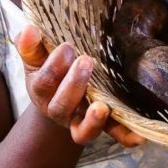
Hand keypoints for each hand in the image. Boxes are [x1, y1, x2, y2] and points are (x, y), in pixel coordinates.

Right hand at [16, 25, 144, 147]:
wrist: (60, 96)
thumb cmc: (50, 70)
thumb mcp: (38, 58)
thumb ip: (31, 45)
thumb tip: (28, 30)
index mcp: (42, 91)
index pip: (43, 82)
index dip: (54, 65)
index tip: (67, 47)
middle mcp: (58, 111)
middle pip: (61, 106)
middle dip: (74, 84)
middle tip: (86, 61)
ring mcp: (79, 122)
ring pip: (82, 130)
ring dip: (93, 120)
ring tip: (102, 107)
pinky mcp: (101, 126)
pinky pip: (113, 134)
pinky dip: (125, 136)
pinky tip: (138, 137)